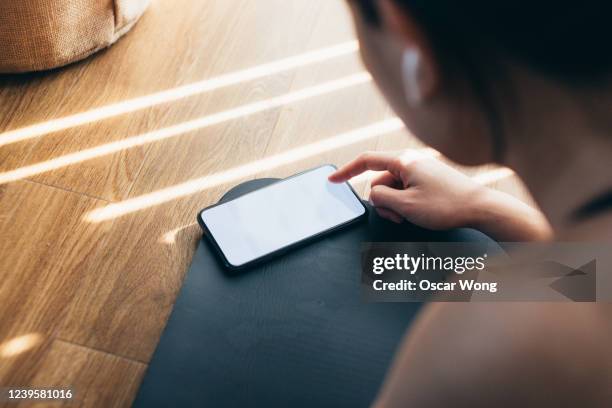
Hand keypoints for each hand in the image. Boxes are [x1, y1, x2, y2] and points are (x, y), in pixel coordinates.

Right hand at [329, 150, 482, 228]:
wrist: (480, 207)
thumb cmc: (446, 205)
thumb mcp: (405, 205)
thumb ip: (380, 198)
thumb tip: (373, 194)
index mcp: (403, 161)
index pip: (366, 161)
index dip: (346, 171)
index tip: (333, 180)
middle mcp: (411, 161)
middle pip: (380, 180)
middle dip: (382, 201)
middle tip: (397, 217)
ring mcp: (420, 170)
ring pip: (393, 188)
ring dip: (395, 205)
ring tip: (410, 216)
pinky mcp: (428, 179)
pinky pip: (406, 189)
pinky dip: (405, 202)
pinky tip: (419, 212)